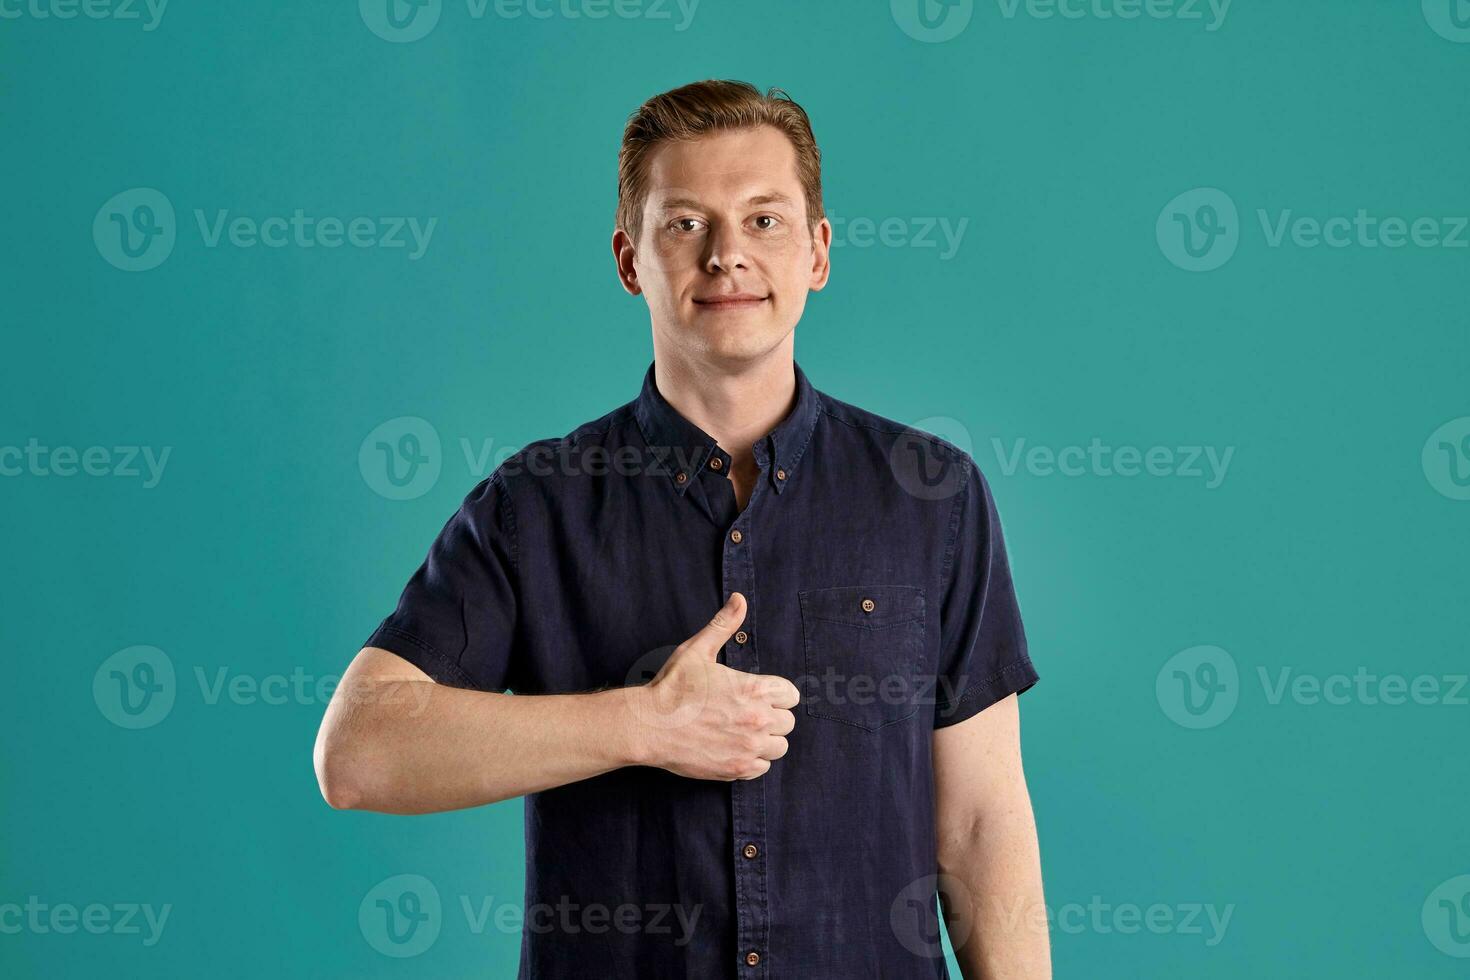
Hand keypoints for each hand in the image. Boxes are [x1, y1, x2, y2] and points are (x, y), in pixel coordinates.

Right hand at [629, 592, 799, 780]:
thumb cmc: (672, 687)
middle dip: (772, 717)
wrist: (649, 726)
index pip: (790, 695)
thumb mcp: (698, 649)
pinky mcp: (737, 769)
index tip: (760, 696)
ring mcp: (748, 747)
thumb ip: (724, 624)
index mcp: (753, 690)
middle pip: (788, 722)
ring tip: (743, 732)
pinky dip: (752, 761)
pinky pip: (762, 768)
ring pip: (779, 747)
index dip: (777, 694)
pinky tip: (734, 748)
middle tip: (748, 714)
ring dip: (766, 740)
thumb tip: (740, 598)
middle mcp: (757, 720)